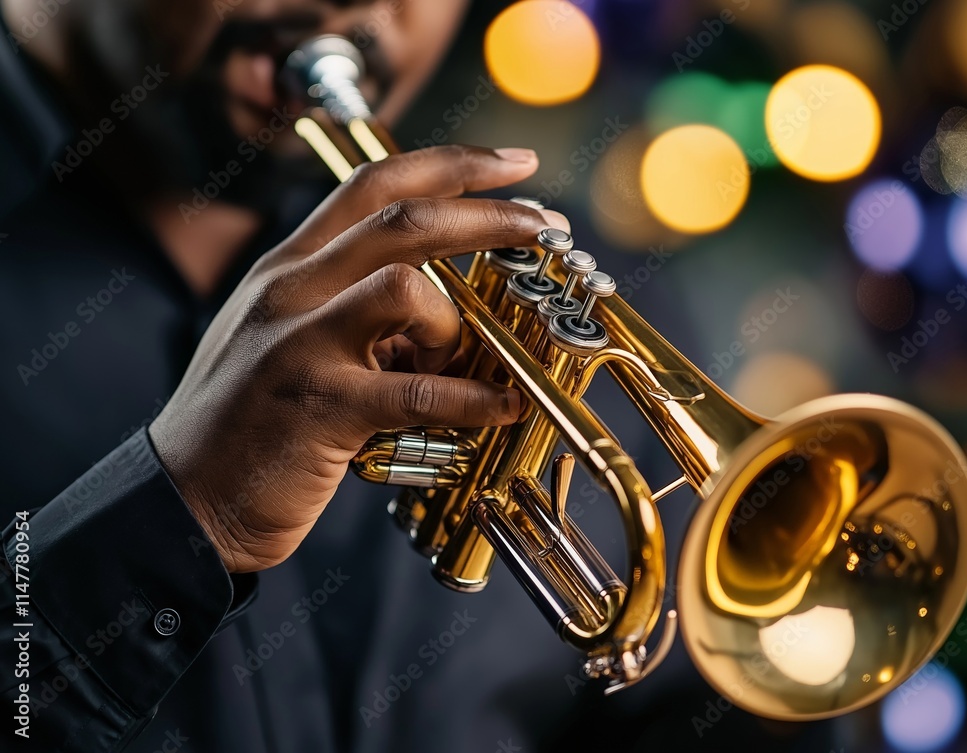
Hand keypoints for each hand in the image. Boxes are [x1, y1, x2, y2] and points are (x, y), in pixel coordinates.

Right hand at [149, 145, 566, 571]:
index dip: (451, 164)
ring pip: (405, 288)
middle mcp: (291, 291)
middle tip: (544, 222)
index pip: (373, 182)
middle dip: (489, 213)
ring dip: (457, 319)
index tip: (514, 164)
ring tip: (466, 357)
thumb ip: (353, 311)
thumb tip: (442, 311)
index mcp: (288, 267)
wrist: (184, 499)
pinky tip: (502, 407)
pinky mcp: (321, 408)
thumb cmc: (247, 420)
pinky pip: (418, 391)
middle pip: (403, 220)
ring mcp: (302, 345)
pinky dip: (474, 400)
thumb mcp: (288, 338)